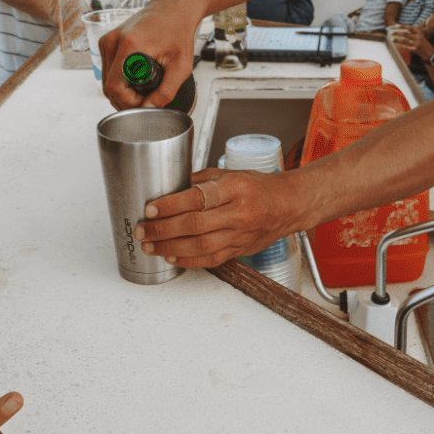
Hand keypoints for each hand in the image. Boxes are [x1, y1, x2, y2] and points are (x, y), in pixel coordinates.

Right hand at [99, 0, 199, 109]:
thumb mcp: (181, 66)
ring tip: (143, 90)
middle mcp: (113, 40)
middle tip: (147, 101)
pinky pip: (107, 70)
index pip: (115, 87)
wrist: (173, 9)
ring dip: (121, 92)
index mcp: (129, 44)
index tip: (146, 104)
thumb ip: (166, 91)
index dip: (129, 103)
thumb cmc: (178, 31)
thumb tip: (150, 109)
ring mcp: (107, 40)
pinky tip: (135, 81)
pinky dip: (119, 81)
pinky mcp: (107, 41)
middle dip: (126, 100)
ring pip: (105, 80)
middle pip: (107, 86)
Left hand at [132, 168, 298, 268]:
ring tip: (150, 246)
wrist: (290, 205)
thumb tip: (169, 186)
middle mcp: (239, 212)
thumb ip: (200, 180)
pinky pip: (211, 259)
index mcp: (236, 187)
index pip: (198, 197)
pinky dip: (188, 260)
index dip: (171, 205)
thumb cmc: (260, 187)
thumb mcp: (230, 173)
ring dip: (170, 247)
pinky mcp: (240, 250)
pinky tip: (171, 256)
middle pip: (195, 225)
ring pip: (201, 246)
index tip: (151, 208)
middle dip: (163, 229)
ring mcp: (240, 234)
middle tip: (143, 230)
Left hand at [388, 25, 433, 63]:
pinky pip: (406, 47)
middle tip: (390, 33)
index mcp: (418, 32)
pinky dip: (402, 46)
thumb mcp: (419, 36)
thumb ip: (412, 33)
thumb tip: (400, 31)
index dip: (402, 26)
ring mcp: (416, 43)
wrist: (430, 52)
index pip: (409, 27)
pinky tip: (397, 45)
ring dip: (397, 40)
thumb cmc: (422, 43)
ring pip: (405, 41)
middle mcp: (418, 37)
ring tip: (392, 39)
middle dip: (397, 33)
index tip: (396, 26)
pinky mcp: (415, 49)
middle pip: (406, 34)